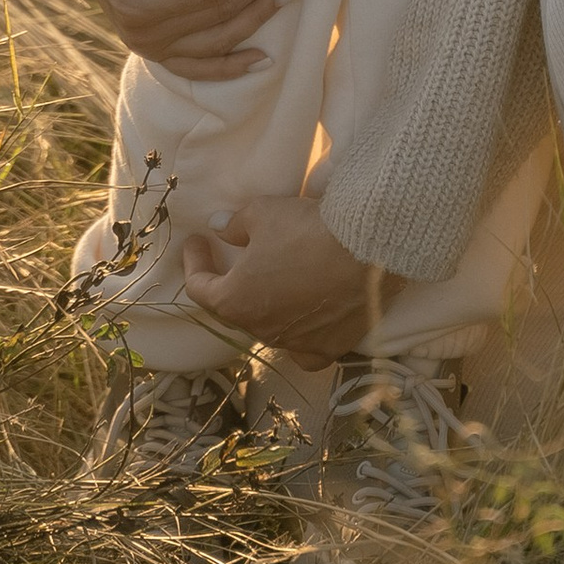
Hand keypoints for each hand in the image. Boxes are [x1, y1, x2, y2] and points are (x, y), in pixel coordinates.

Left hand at [178, 191, 377, 366]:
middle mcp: (260, 330)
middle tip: (234, 255)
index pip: (200, 286)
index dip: (195, 261)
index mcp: (235, 301)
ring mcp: (295, 344)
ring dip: (266, 304)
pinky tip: (303, 322)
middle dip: (230, 281)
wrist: (367, 251)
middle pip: (235, 308)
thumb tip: (218, 227)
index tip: (198, 241)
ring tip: (275, 281)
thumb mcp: (263, 213)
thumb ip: (235, 224)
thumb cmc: (307, 230)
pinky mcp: (328, 348)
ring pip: (269, 327)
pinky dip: (299, 336)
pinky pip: (304, 350)